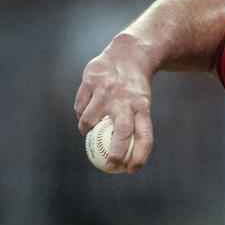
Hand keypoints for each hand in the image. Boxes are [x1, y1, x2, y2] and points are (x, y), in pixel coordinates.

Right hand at [75, 33, 154, 172]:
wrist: (127, 54)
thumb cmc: (135, 88)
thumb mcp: (142, 104)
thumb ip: (135, 126)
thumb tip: (127, 160)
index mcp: (142, 106)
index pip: (144, 136)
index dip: (139, 156)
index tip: (131, 170)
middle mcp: (124, 99)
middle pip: (121, 132)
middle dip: (115, 152)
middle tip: (109, 165)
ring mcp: (105, 90)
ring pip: (89, 121)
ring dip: (86, 131)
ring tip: (89, 132)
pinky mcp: (89, 82)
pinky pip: (79, 108)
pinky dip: (81, 114)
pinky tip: (85, 113)